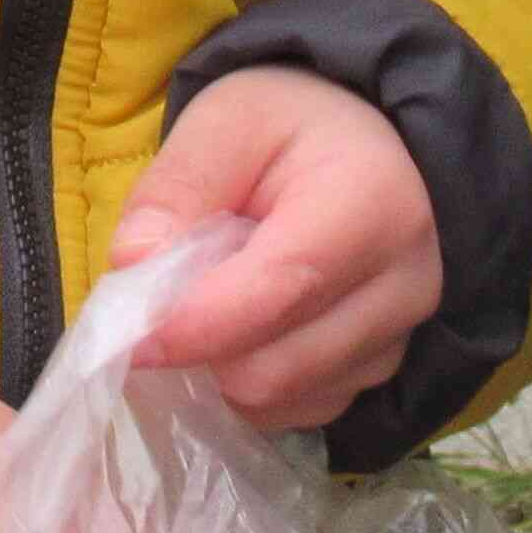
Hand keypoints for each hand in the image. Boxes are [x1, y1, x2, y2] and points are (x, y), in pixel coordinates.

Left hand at [106, 68, 439, 435]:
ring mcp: (401, 337)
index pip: (277, 290)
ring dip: (223, 368)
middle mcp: (405, 283)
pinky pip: (298, 410)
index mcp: (372, 204)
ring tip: (218, 296)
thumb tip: (132, 270)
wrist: (370, 147)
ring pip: (281, 400)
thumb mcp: (224, 122)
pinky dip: (253, 385)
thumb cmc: (293, 127)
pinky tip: (247, 327)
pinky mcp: (384, 371)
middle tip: (166, 298)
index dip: (194, 325)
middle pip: (273, 367)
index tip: (126, 338)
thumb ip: (174, 190)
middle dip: (200, 348)